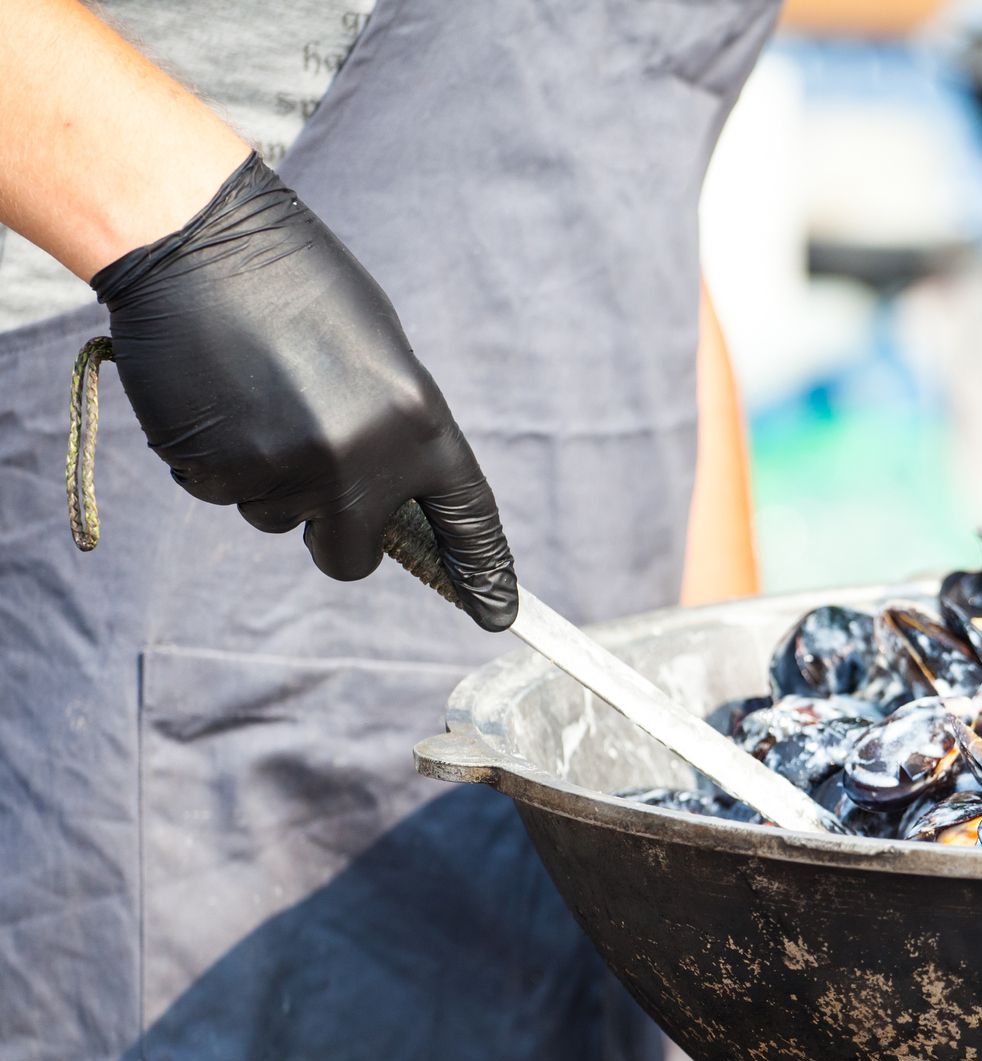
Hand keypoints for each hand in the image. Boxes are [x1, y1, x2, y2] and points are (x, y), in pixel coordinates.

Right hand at [91, 156, 517, 629]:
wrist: (198, 242)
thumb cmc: (296, 284)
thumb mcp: (380, 357)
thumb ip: (396, 434)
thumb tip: (395, 499)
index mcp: (418, 424)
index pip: (467, 519)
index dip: (482, 571)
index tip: (498, 612)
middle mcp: (359, 462)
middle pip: (353, 556)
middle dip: (338, 537)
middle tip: (318, 483)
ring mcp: (286, 472)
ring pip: (279, 520)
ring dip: (269, 479)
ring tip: (256, 398)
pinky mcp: (217, 473)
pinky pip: (223, 494)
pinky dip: (220, 460)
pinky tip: (218, 399)